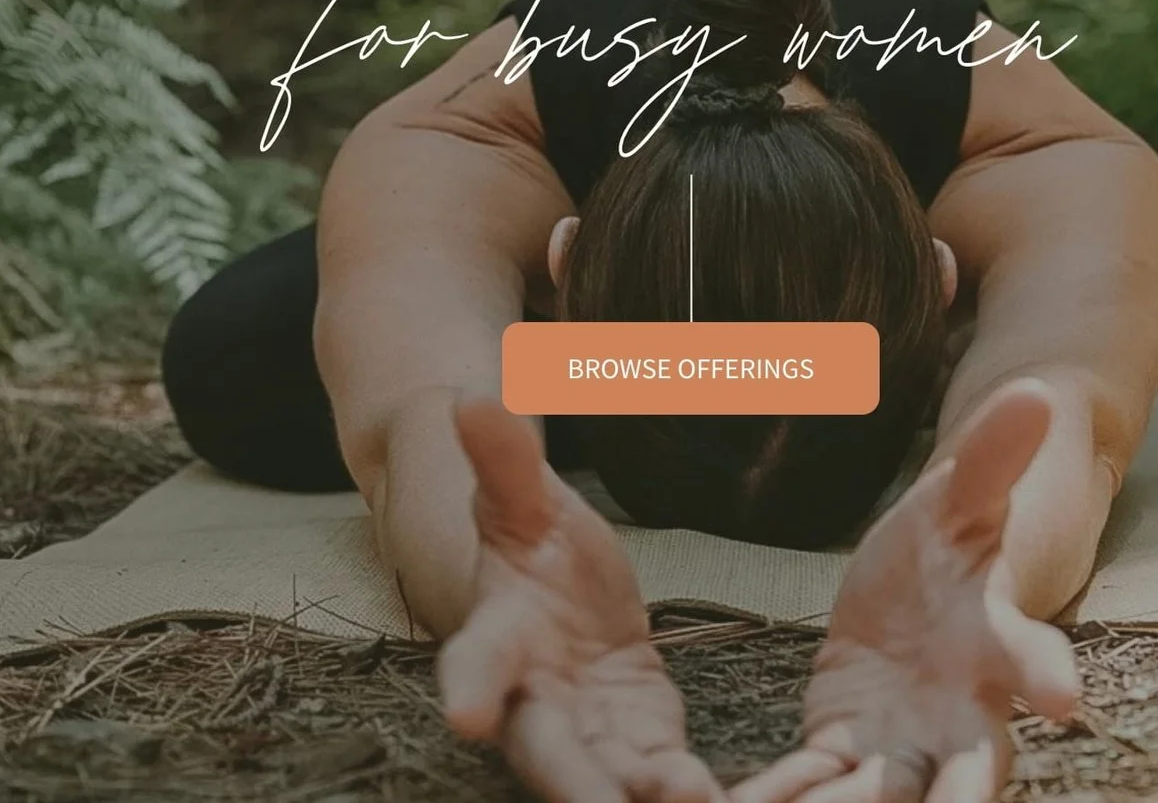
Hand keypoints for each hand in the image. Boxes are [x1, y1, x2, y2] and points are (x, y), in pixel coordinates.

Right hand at [438, 397, 721, 802]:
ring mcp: (586, 735)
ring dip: (650, 801)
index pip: (476, 661)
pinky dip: (693, 794)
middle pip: (547, 756)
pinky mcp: (639, 749)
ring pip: (611, 786)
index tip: (464, 715)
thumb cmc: (530, 547)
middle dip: (576, 789)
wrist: (558, 593)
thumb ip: (503, 459)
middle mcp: (534, 703)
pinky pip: (665, 782)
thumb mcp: (524, 498)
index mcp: (498, 636)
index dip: (471, 687)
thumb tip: (475, 395)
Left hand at [730, 383, 1079, 802]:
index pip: (1031, 658)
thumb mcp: (964, 493)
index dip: (1045, 673)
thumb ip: (994, 456)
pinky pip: (819, 787)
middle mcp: (963, 715)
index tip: (1064, 696)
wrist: (924, 585)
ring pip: (886, 799)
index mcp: (998, 643)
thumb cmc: (957, 539)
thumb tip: (1040, 391)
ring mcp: (907, 745)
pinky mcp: (848, 752)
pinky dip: (788, 800)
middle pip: (968, 776)